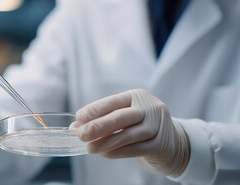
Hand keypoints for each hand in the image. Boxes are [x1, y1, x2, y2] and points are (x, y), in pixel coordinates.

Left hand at [72, 89, 189, 176]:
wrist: (174, 143)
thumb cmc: (141, 127)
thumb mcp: (125, 117)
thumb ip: (103, 119)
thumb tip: (75, 127)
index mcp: (137, 96)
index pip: (113, 101)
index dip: (94, 109)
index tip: (78, 118)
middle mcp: (149, 108)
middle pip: (120, 117)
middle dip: (97, 126)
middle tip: (80, 135)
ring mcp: (157, 126)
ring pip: (127, 134)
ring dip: (105, 142)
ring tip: (90, 148)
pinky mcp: (160, 145)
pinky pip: (135, 149)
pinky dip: (117, 152)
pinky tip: (104, 154)